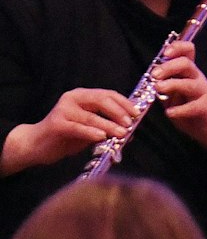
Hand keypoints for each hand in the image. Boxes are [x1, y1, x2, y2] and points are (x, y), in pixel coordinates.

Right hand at [16, 86, 138, 164]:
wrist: (37, 144)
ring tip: (122, 133)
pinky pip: (77, 127)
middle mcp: (72, 99)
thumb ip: (107, 125)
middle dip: (119, 112)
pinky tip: (102, 136)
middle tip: (130, 123)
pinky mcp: (56, 124)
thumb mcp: (90, 128)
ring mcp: (63, 110)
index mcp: (82, 96)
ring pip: (91, 116)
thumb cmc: (66, 136)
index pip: (108, 94)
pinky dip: (91, 132)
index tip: (137, 113)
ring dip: (109, 125)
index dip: (124, 103)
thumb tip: (131, 129)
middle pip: (101, 100)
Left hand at [152, 40, 206, 154]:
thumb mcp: (174, 95)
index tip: (164, 53)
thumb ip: (165, 85)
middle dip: (168, 67)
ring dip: (172, 84)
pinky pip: (193, 106)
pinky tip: (170, 113)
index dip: (177, 48)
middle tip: (154, 75)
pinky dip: (179, 110)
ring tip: (159, 89)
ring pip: (189, 83)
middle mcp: (198, 79)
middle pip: (186, 64)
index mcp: (189, 73)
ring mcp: (204, 93)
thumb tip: (151, 78)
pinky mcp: (206, 108)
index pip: (188, 51)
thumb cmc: (190, 110)